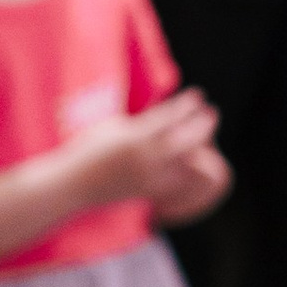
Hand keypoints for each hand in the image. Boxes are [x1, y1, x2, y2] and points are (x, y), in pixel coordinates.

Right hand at [63, 88, 229, 225]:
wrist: (74, 185)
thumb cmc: (89, 150)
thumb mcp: (110, 128)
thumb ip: (139, 123)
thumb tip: (165, 116)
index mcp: (132, 137)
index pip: (168, 117)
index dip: (186, 105)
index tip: (198, 96)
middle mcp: (143, 157)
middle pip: (185, 140)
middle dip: (201, 126)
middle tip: (212, 113)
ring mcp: (147, 176)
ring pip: (187, 164)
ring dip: (201, 150)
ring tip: (207, 139)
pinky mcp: (148, 191)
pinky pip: (178, 183)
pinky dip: (191, 173)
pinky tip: (199, 164)